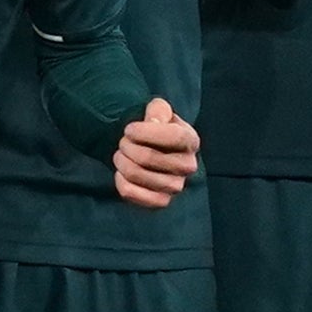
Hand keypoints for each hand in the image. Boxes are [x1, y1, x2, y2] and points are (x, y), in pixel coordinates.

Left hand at [110, 96, 200, 210]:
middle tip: (123, 142)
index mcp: (191, 140)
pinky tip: (121, 174)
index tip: (129, 129)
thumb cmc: (155, 128)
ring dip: (121, 162)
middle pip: (148, 157)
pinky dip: (121, 182)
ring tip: (121, 155)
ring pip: (137, 174)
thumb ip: (159, 109)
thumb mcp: (159, 111)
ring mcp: (176, 186)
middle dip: (127, 146)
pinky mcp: (161, 201)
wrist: (151, 150)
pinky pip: (133, 194)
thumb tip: (155, 121)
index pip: (174, 137)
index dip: (146, 132)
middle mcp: (188, 165)